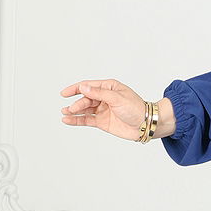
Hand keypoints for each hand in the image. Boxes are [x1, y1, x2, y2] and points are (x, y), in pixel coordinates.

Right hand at [59, 81, 175, 140]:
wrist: (146, 124)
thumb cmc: (136, 108)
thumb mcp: (117, 98)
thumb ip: (99, 93)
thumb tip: (83, 87)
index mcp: (109, 87)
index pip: (88, 86)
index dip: (75, 89)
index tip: (64, 93)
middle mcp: (104, 97)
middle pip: (85, 99)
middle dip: (77, 104)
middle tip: (70, 109)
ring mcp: (103, 110)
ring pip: (85, 109)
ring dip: (74, 111)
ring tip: (65, 114)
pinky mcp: (103, 121)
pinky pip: (87, 120)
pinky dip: (77, 120)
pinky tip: (68, 120)